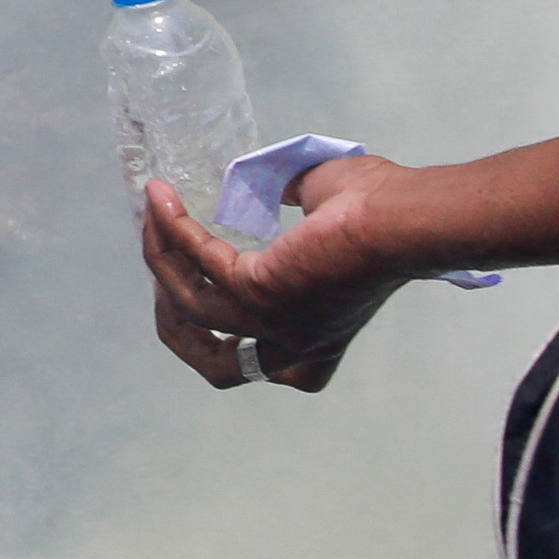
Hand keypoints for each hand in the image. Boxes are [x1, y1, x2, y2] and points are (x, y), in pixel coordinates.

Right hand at [137, 156, 417, 390]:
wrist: (404, 218)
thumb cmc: (387, 213)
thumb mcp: (333, 219)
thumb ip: (301, 212)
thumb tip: (278, 187)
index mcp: (323, 338)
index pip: (278, 371)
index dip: (235, 345)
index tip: (212, 295)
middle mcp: (296, 345)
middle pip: (217, 365)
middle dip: (179, 329)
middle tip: (165, 279)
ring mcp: (273, 324)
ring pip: (189, 308)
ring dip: (162, 261)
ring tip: (153, 216)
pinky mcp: (257, 292)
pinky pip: (196, 263)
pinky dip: (172, 229)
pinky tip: (161, 198)